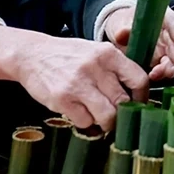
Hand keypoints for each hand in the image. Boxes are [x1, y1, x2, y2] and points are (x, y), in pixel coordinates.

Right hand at [15, 36, 147, 130]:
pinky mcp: (62, 99)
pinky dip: (85, 122)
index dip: (142, 97)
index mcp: (108, 53)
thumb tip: (137, 94)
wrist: (32, 55)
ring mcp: (78, 84)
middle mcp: (95, 67)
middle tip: (117, 116)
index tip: (138, 105)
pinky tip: (79, 112)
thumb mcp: (95, 51)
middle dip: (122, 114)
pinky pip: (85, 122)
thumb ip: (116, 68)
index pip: (139, 79)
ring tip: (99, 118)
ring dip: (105, 123)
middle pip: (123, 102)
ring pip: (107, 116)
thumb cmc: (68, 56)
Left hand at [104, 6, 173, 80]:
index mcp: (162, 18)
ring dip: (171, 66)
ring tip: (161, 72)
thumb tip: (121, 33)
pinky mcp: (161, 62)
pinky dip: (162, 73)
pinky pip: (166, 68)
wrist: (120, 32)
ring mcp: (166, 49)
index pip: (173, 21)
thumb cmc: (124, 22)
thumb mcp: (121, 22)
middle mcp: (168, 34)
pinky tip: (154, 76)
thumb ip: (123, 27)